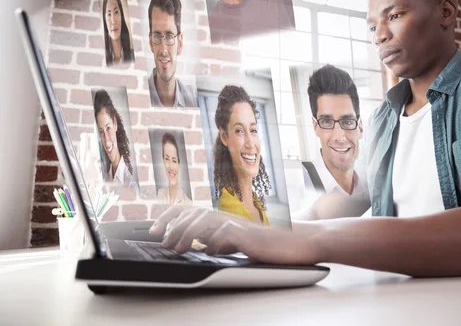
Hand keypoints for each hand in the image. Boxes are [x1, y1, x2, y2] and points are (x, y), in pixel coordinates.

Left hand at [149, 206, 321, 264]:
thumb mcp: (243, 240)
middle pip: (196, 213)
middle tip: (161, 239)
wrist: (302, 240)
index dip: (172, 217)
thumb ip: (224, 239)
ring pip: (207, 222)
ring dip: (188, 233)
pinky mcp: (251, 236)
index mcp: (227, 218)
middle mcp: (231, 218)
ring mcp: (241, 226)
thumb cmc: (273, 243)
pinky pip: (227, 236)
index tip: (156, 228)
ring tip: (177, 247)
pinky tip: (208, 251)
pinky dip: (214, 242)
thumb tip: (204, 245)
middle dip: (174, 225)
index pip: (194, 211)